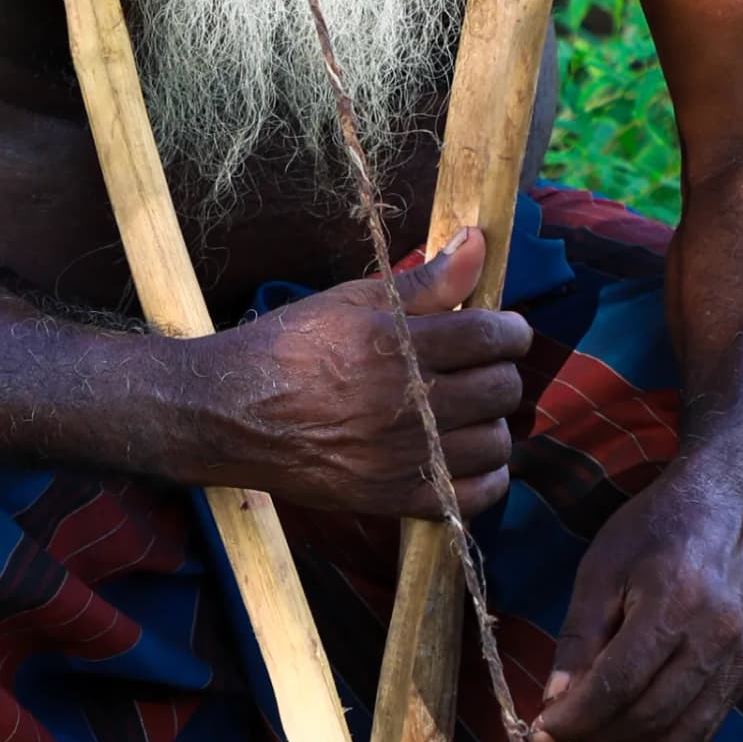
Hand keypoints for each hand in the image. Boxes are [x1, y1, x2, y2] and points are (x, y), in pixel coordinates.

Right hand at [201, 228, 525, 517]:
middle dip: (500, 371)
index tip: (505, 330)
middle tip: (480, 367)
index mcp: (396, 346)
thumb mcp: (351, 300)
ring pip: (495, 443)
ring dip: (492, 422)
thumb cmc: (290, 347)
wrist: (231, 413)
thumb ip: (424, 281)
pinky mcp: (393, 499)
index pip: (490, 336)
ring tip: (468, 410)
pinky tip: (464, 454)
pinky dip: (484, 476)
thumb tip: (477, 243)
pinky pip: (474, 495)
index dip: (511, 330)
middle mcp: (405, 403)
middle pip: (500, 389)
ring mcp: (401, 457)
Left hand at [530, 468, 742, 741]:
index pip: (620, 685)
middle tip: (561, 732)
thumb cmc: (656, 529)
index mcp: (674, 605)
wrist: (727, 510)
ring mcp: (736, 662)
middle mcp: (713, 640)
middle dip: (597, 737)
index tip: (542, 731)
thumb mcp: (601, 569)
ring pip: (679, 736)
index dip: (577, 718)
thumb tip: (556, 700)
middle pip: (649, 716)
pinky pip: (702, 730)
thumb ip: (579, 638)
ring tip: (592, 737)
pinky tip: (631, 733)